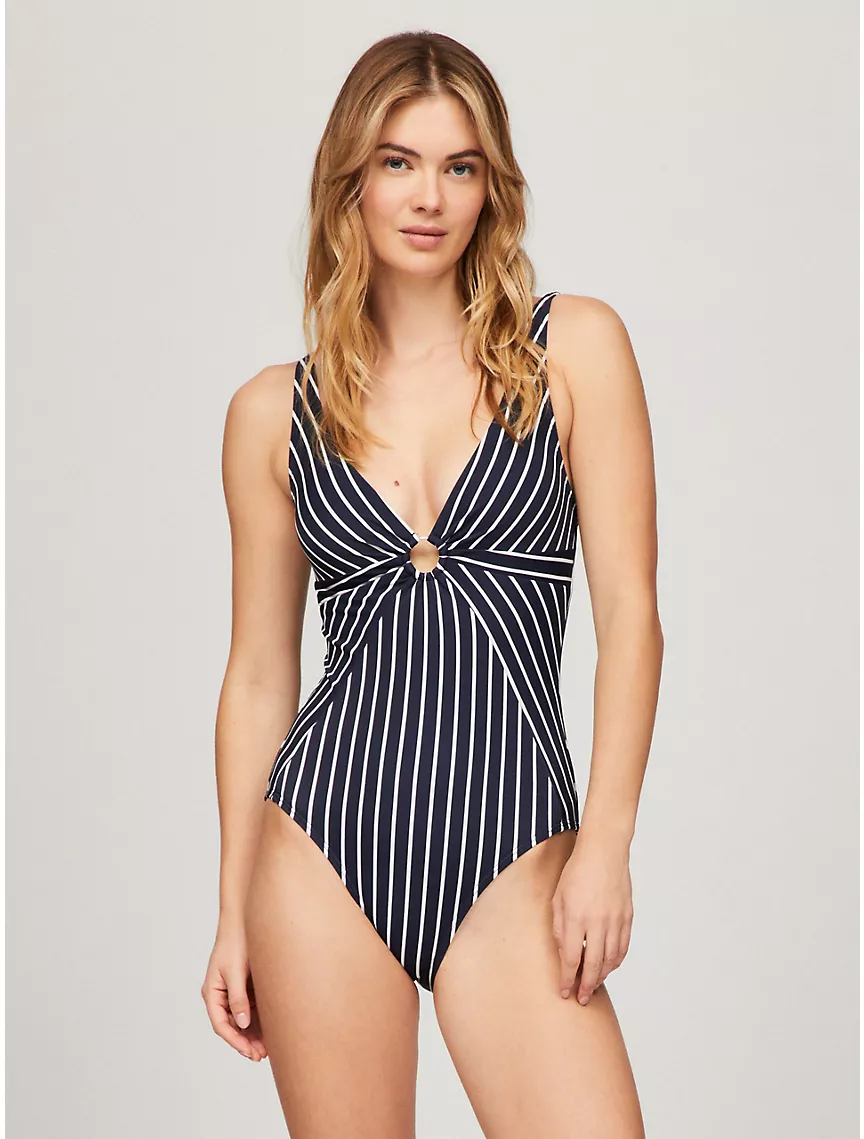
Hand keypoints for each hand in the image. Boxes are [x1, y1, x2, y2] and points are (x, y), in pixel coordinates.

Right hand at [201, 921, 266, 1061]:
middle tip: (262, 1056)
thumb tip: (242, 1024)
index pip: (221, 1024)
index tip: (250, 1053)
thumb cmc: (236, 942)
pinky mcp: (244, 985)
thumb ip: (238, 998)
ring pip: (241, 1019)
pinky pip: (250, 1008)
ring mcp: (232, 991)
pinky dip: (258, 1020)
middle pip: (231, 1025)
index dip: (235, 1041)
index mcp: (212, 992)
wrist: (245, 919)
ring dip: (252, 1034)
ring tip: (268, 1048)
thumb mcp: (236, 971)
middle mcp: (220, 994)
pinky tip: (271, 1029)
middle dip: (245, 1042)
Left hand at [551, 825, 633, 1004]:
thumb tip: (563, 953)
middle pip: (594, 965)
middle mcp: (598, 923)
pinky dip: (616, 962)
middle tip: (581, 999)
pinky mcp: (627, 917)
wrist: (604, 851)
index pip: (572, 959)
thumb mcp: (558, 898)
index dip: (568, 979)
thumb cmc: (577, 871)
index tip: (564, 992)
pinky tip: (609, 967)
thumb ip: (559, 927)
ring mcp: (615, 921)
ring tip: (593, 985)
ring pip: (611, 960)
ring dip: (602, 976)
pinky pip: (623, 947)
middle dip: (586, 986)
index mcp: (576, 918)